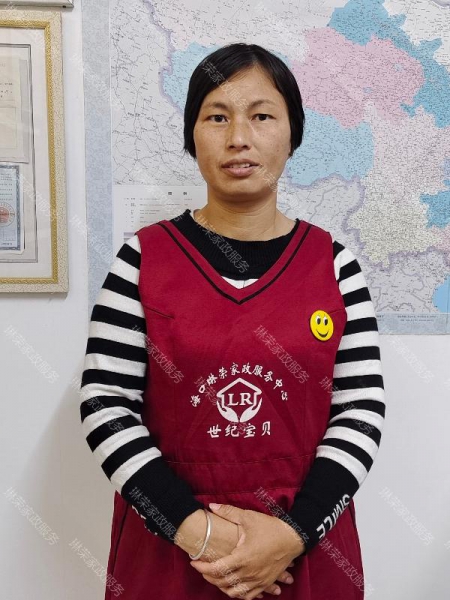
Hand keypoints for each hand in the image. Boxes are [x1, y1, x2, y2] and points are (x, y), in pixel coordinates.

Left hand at [190, 503, 305, 599]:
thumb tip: (211, 506)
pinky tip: (234, 587)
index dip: (203, 567)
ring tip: (216, 577)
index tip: (194, 562)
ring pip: (235, 592)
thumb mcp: (248, 517)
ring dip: (223, 587)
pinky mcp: (266, 583)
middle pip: (223, 583)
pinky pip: (249, 595)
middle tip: (202, 568)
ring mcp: (259, 580)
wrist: (293, 538)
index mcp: (243, 557)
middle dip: (209, 577)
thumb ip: (228, 512)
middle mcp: (250, 572)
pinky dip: (239, 593)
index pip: (217, 569)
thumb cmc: (270, 527)